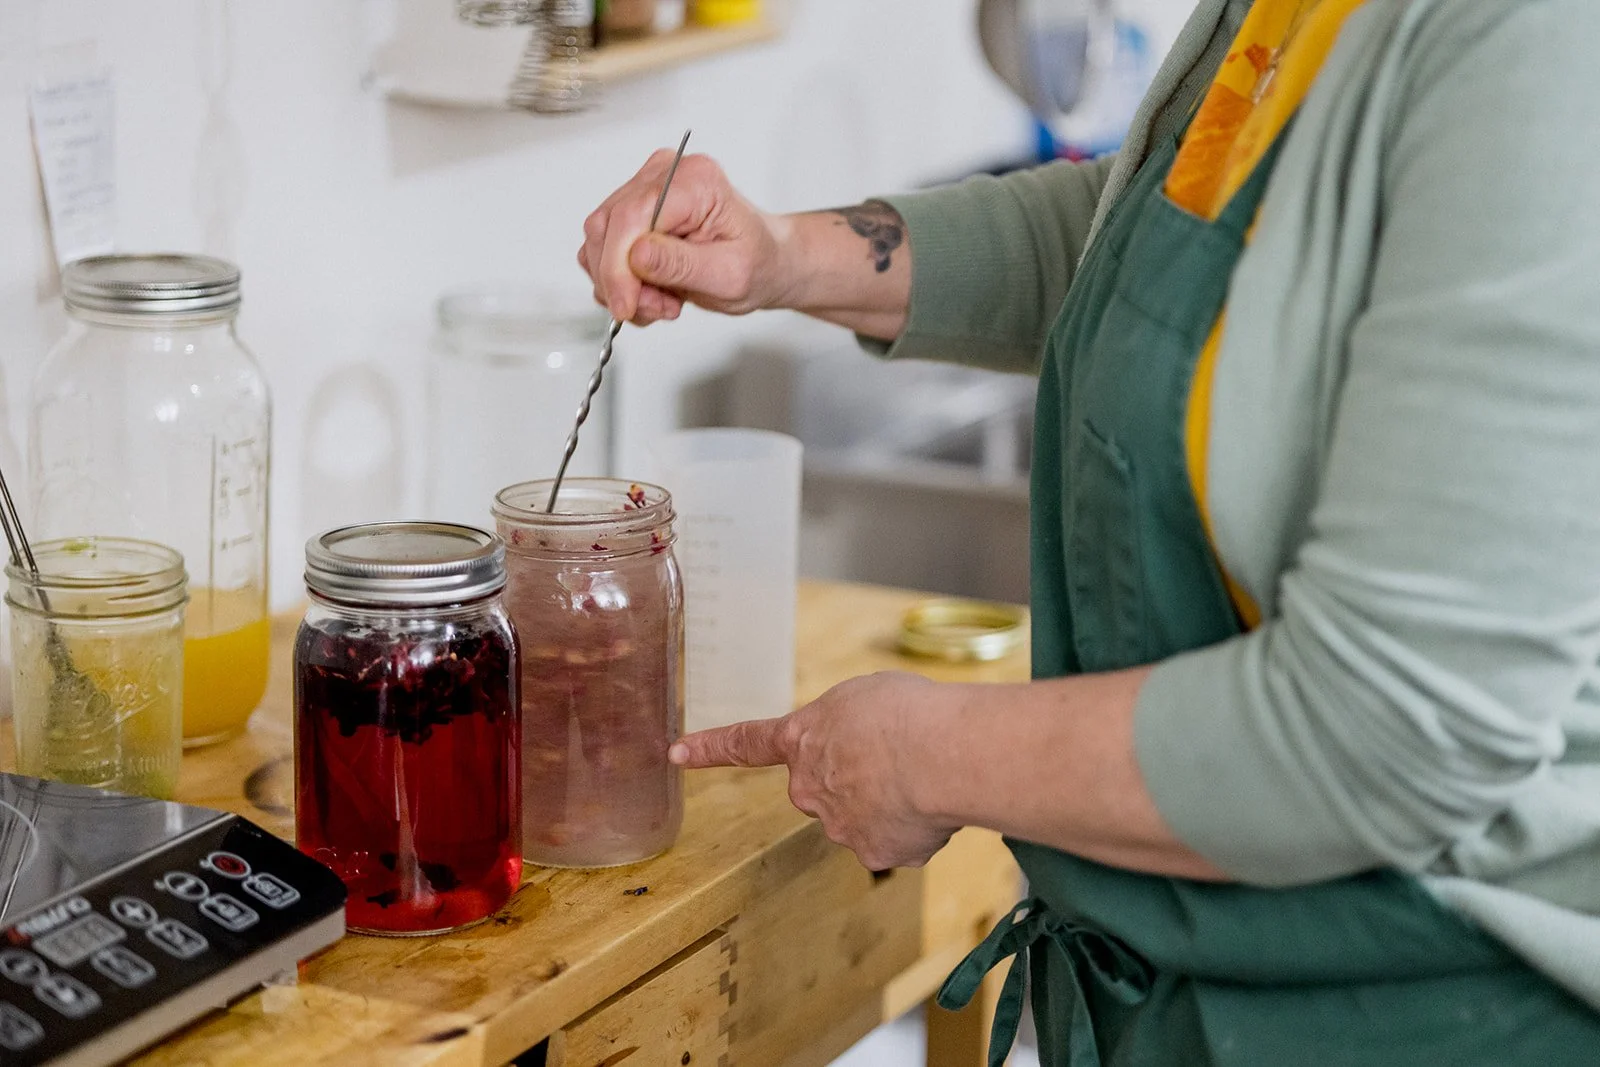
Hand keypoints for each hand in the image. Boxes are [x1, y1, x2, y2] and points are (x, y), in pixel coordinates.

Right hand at [578, 149, 793, 325]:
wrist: (766, 263)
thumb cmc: (759, 263)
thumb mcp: (730, 276)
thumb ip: (681, 265)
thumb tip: (636, 254)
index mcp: (695, 181)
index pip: (631, 217)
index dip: (618, 268)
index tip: (625, 306)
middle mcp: (665, 175)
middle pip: (607, 227)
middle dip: (621, 280)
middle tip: (655, 307)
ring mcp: (646, 189)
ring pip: (600, 241)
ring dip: (622, 284)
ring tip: (663, 301)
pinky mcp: (634, 211)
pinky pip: (604, 248)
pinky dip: (620, 281)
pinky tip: (653, 292)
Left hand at [669, 672, 958, 870]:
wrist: (939, 756)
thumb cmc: (906, 713)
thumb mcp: (864, 696)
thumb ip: (848, 727)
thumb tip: (865, 759)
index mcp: (802, 739)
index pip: (746, 743)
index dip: (710, 748)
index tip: (676, 753)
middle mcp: (808, 788)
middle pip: (829, 788)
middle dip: (862, 779)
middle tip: (902, 758)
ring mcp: (837, 826)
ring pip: (869, 816)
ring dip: (894, 801)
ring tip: (927, 776)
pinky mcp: (873, 854)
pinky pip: (897, 840)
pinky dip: (917, 826)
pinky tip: (934, 805)